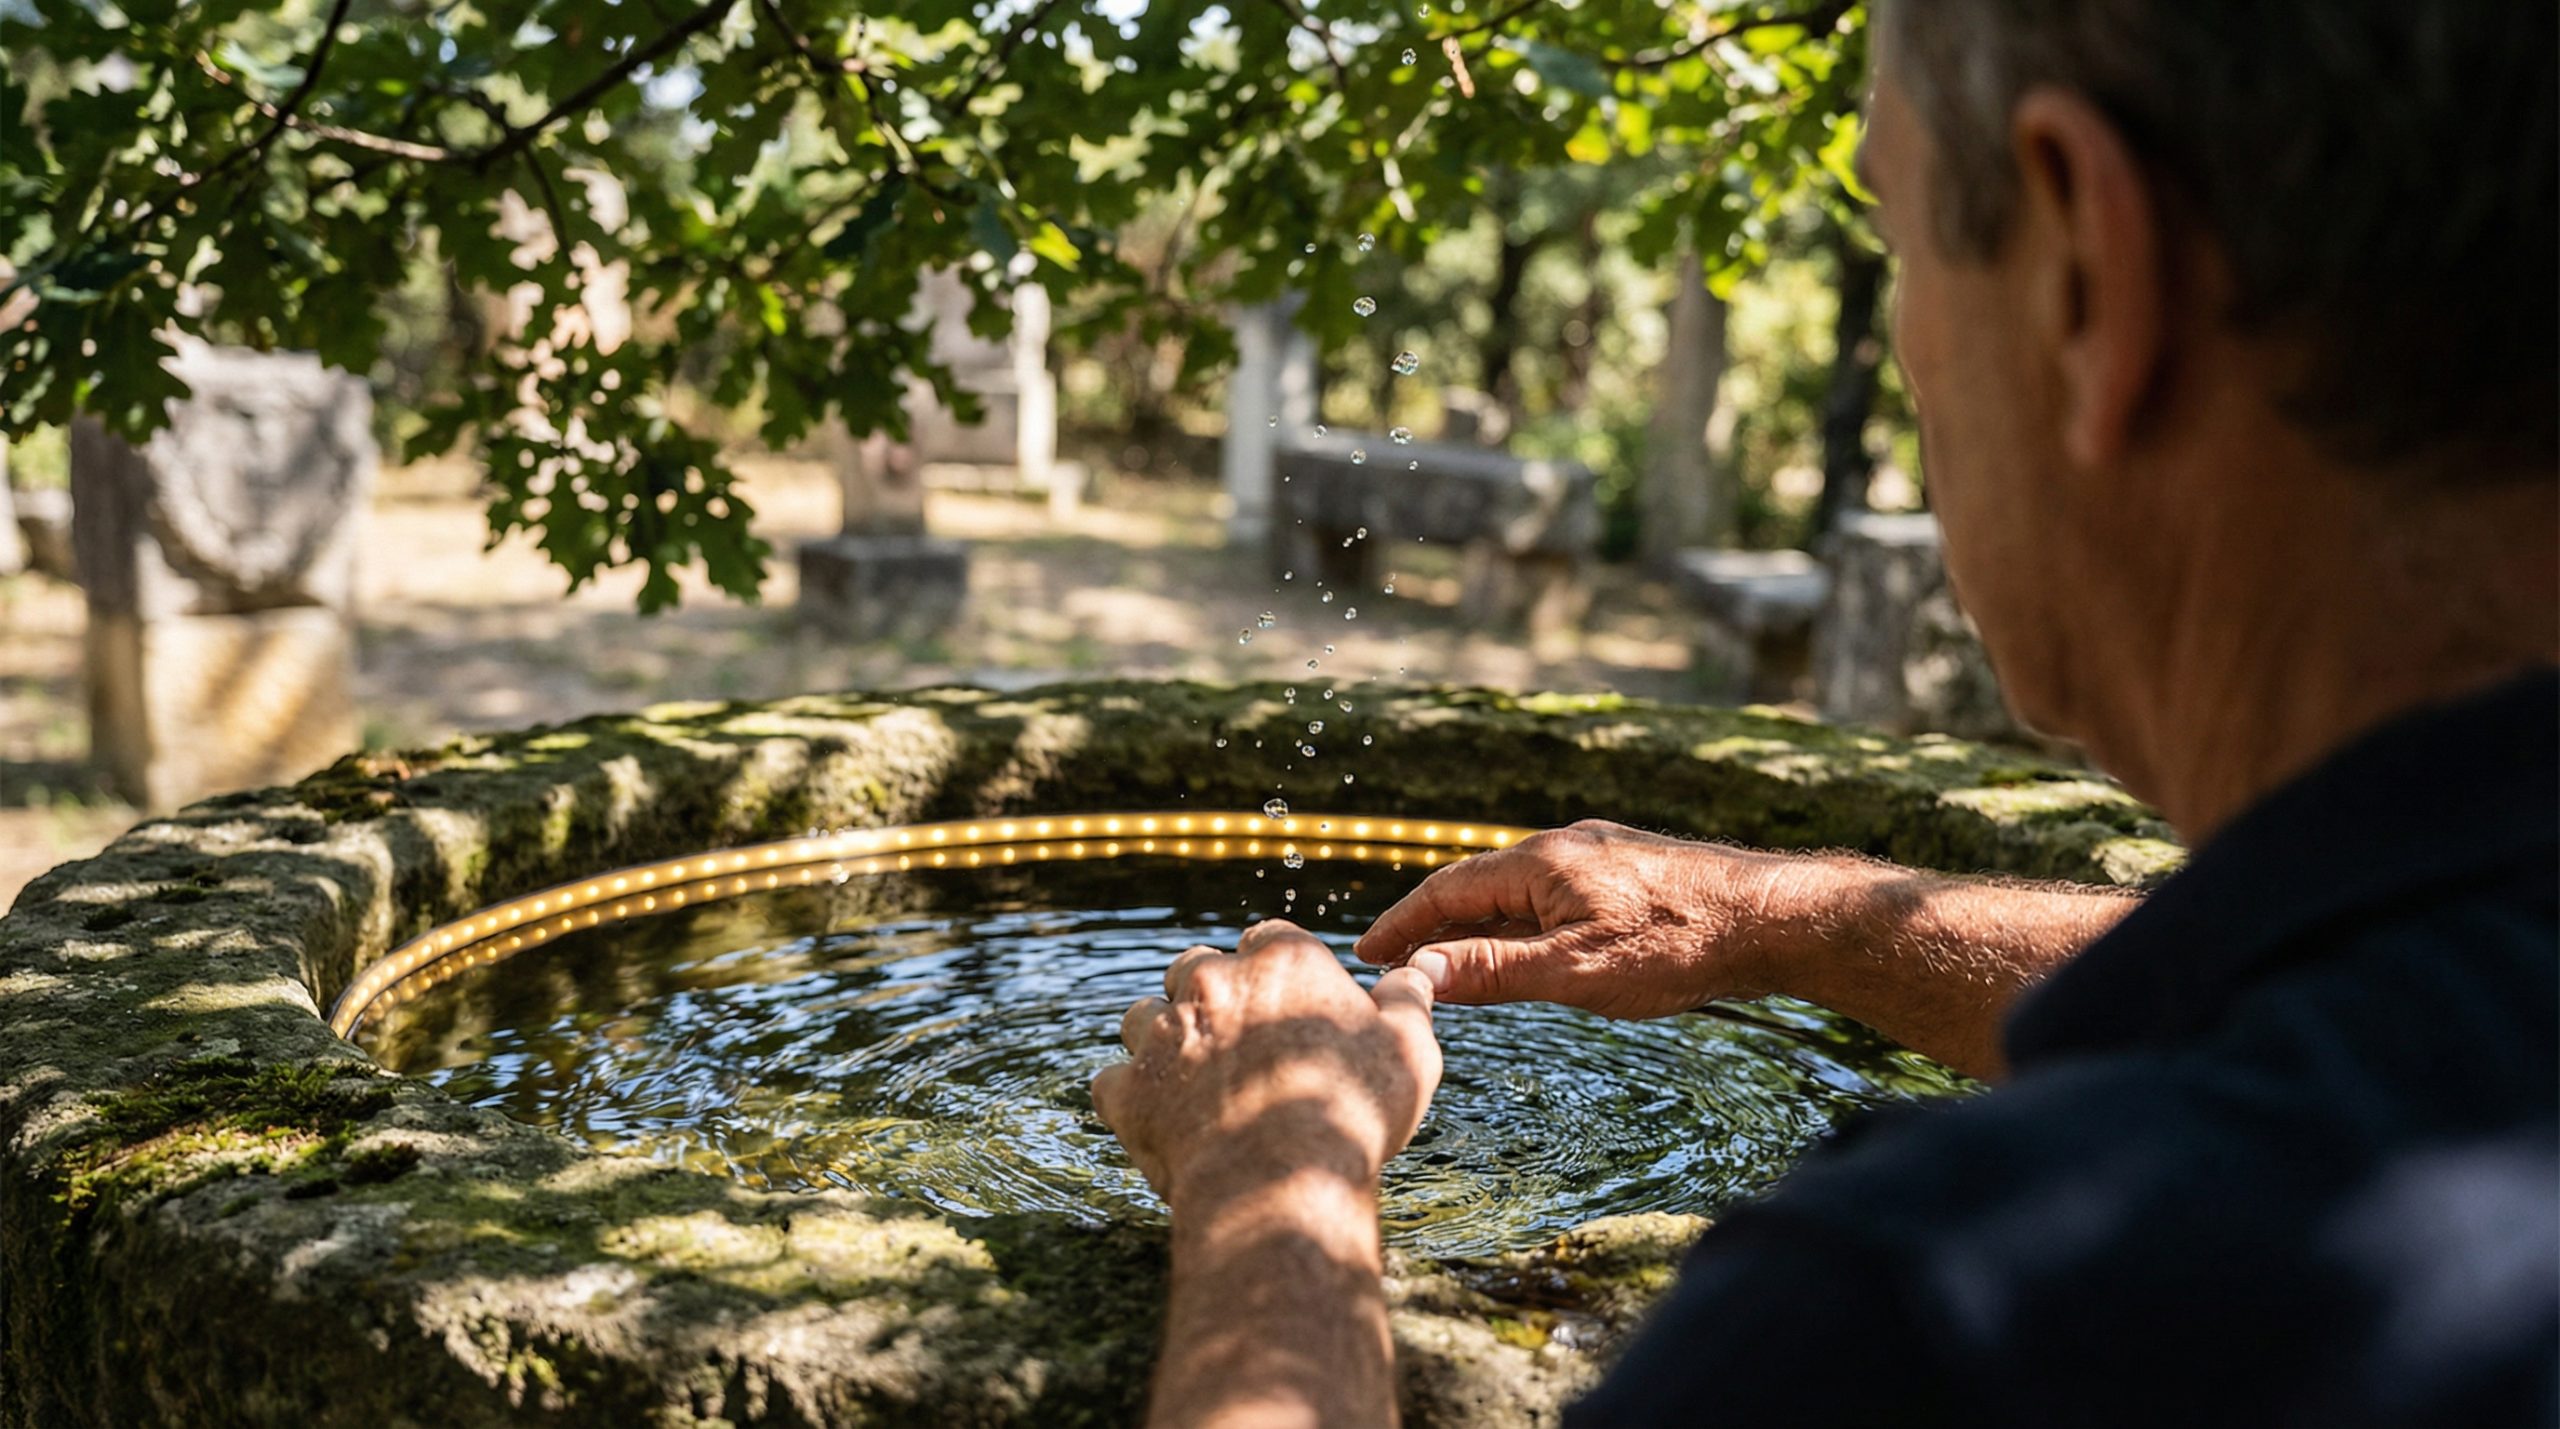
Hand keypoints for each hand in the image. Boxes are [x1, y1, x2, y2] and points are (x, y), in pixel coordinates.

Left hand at [1092, 920, 1442, 1208]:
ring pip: (1145, 1016)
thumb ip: (1407, 1001)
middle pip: (1196, 967)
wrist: (1283, 1182)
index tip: (1288, 1002)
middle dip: (1212, 995)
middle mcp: (1211, 982)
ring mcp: (1162, 1035)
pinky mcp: (1128, 1090)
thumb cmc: (1354, 1112)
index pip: (1269, 936)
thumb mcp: (1409, 1050)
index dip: (1278, 969)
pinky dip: (1132, 1096)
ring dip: (1165, 1040)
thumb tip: (1414, 972)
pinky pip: (1113, 1081)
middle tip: (1240, 1043)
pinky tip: (1161, 1118)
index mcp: (1280, 960)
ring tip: (1196, 1081)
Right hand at [1354, 819, 1821, 1018]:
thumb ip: (1493, 971)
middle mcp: (1562, 847)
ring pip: (1516, 893)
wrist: (1774, 919)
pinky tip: (1526, 952)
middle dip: (1430, 927)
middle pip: (1475, 887)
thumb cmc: (1680, 945)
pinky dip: (1519, 924)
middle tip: (1393, 966)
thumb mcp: (1575, 971)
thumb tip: (1419, 974)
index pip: (1445, 891)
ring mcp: (1597, 856)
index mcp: (1539, 863)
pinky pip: (1552, 896)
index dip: (1401, 925)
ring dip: (1475, 928)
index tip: (1364, 954)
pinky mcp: (1626, 872)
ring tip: (1447, 967)